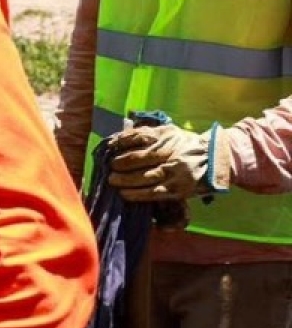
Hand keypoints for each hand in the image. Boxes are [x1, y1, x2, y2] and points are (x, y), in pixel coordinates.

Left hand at [105, 124, 227, 200]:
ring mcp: (177, 173)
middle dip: (122, 165)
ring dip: (126, 181)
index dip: (123, 145)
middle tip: (110, 167)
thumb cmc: (186, 144)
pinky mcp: (179, 190)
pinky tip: (125, 194)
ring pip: (147, 178)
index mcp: (169, 138)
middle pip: (141, 159)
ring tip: (113, 181)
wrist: (216, 159)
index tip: (110, 149)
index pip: (141, 139)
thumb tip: (119, 139)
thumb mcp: (169, 132)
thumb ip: (147, 133)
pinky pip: (155, 194)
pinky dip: (138, 195)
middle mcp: (173, 154)